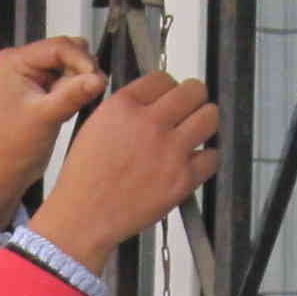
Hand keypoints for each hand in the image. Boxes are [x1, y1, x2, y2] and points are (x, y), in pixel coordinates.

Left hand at [0, 37, 106, 222]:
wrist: (3, 171)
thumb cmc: (16, 145)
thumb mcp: (46, 117)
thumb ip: (74, 94)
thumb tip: (101, 78)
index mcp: (15, 60)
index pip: (59, 46)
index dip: (82, 61)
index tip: (97, 81)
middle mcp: (22, 61)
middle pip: (67, 52)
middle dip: (79, 73)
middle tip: (77, 100)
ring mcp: (32, 73)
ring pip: (71, 66)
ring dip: (77, 85)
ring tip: (66, 109)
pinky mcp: (41, 87)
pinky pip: (68, 80)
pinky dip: (73, 93)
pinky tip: (64, 112)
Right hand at [26, 73, 218, 271]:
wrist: (84, 217)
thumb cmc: (85, 178)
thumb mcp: (94, 127)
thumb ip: (125, 109)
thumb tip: (155, 100)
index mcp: (122, 107)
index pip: (163, 78)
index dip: (169, 88)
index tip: (169, 98)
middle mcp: (148, 123)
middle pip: (193, 91)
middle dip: (193, 98)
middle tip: (190, 109)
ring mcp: (169, 151)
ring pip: (210, 117)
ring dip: (205, 122)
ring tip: (195, 131)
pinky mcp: (183, 179)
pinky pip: (212, 156)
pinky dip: (205, 159)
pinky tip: (193, 162)